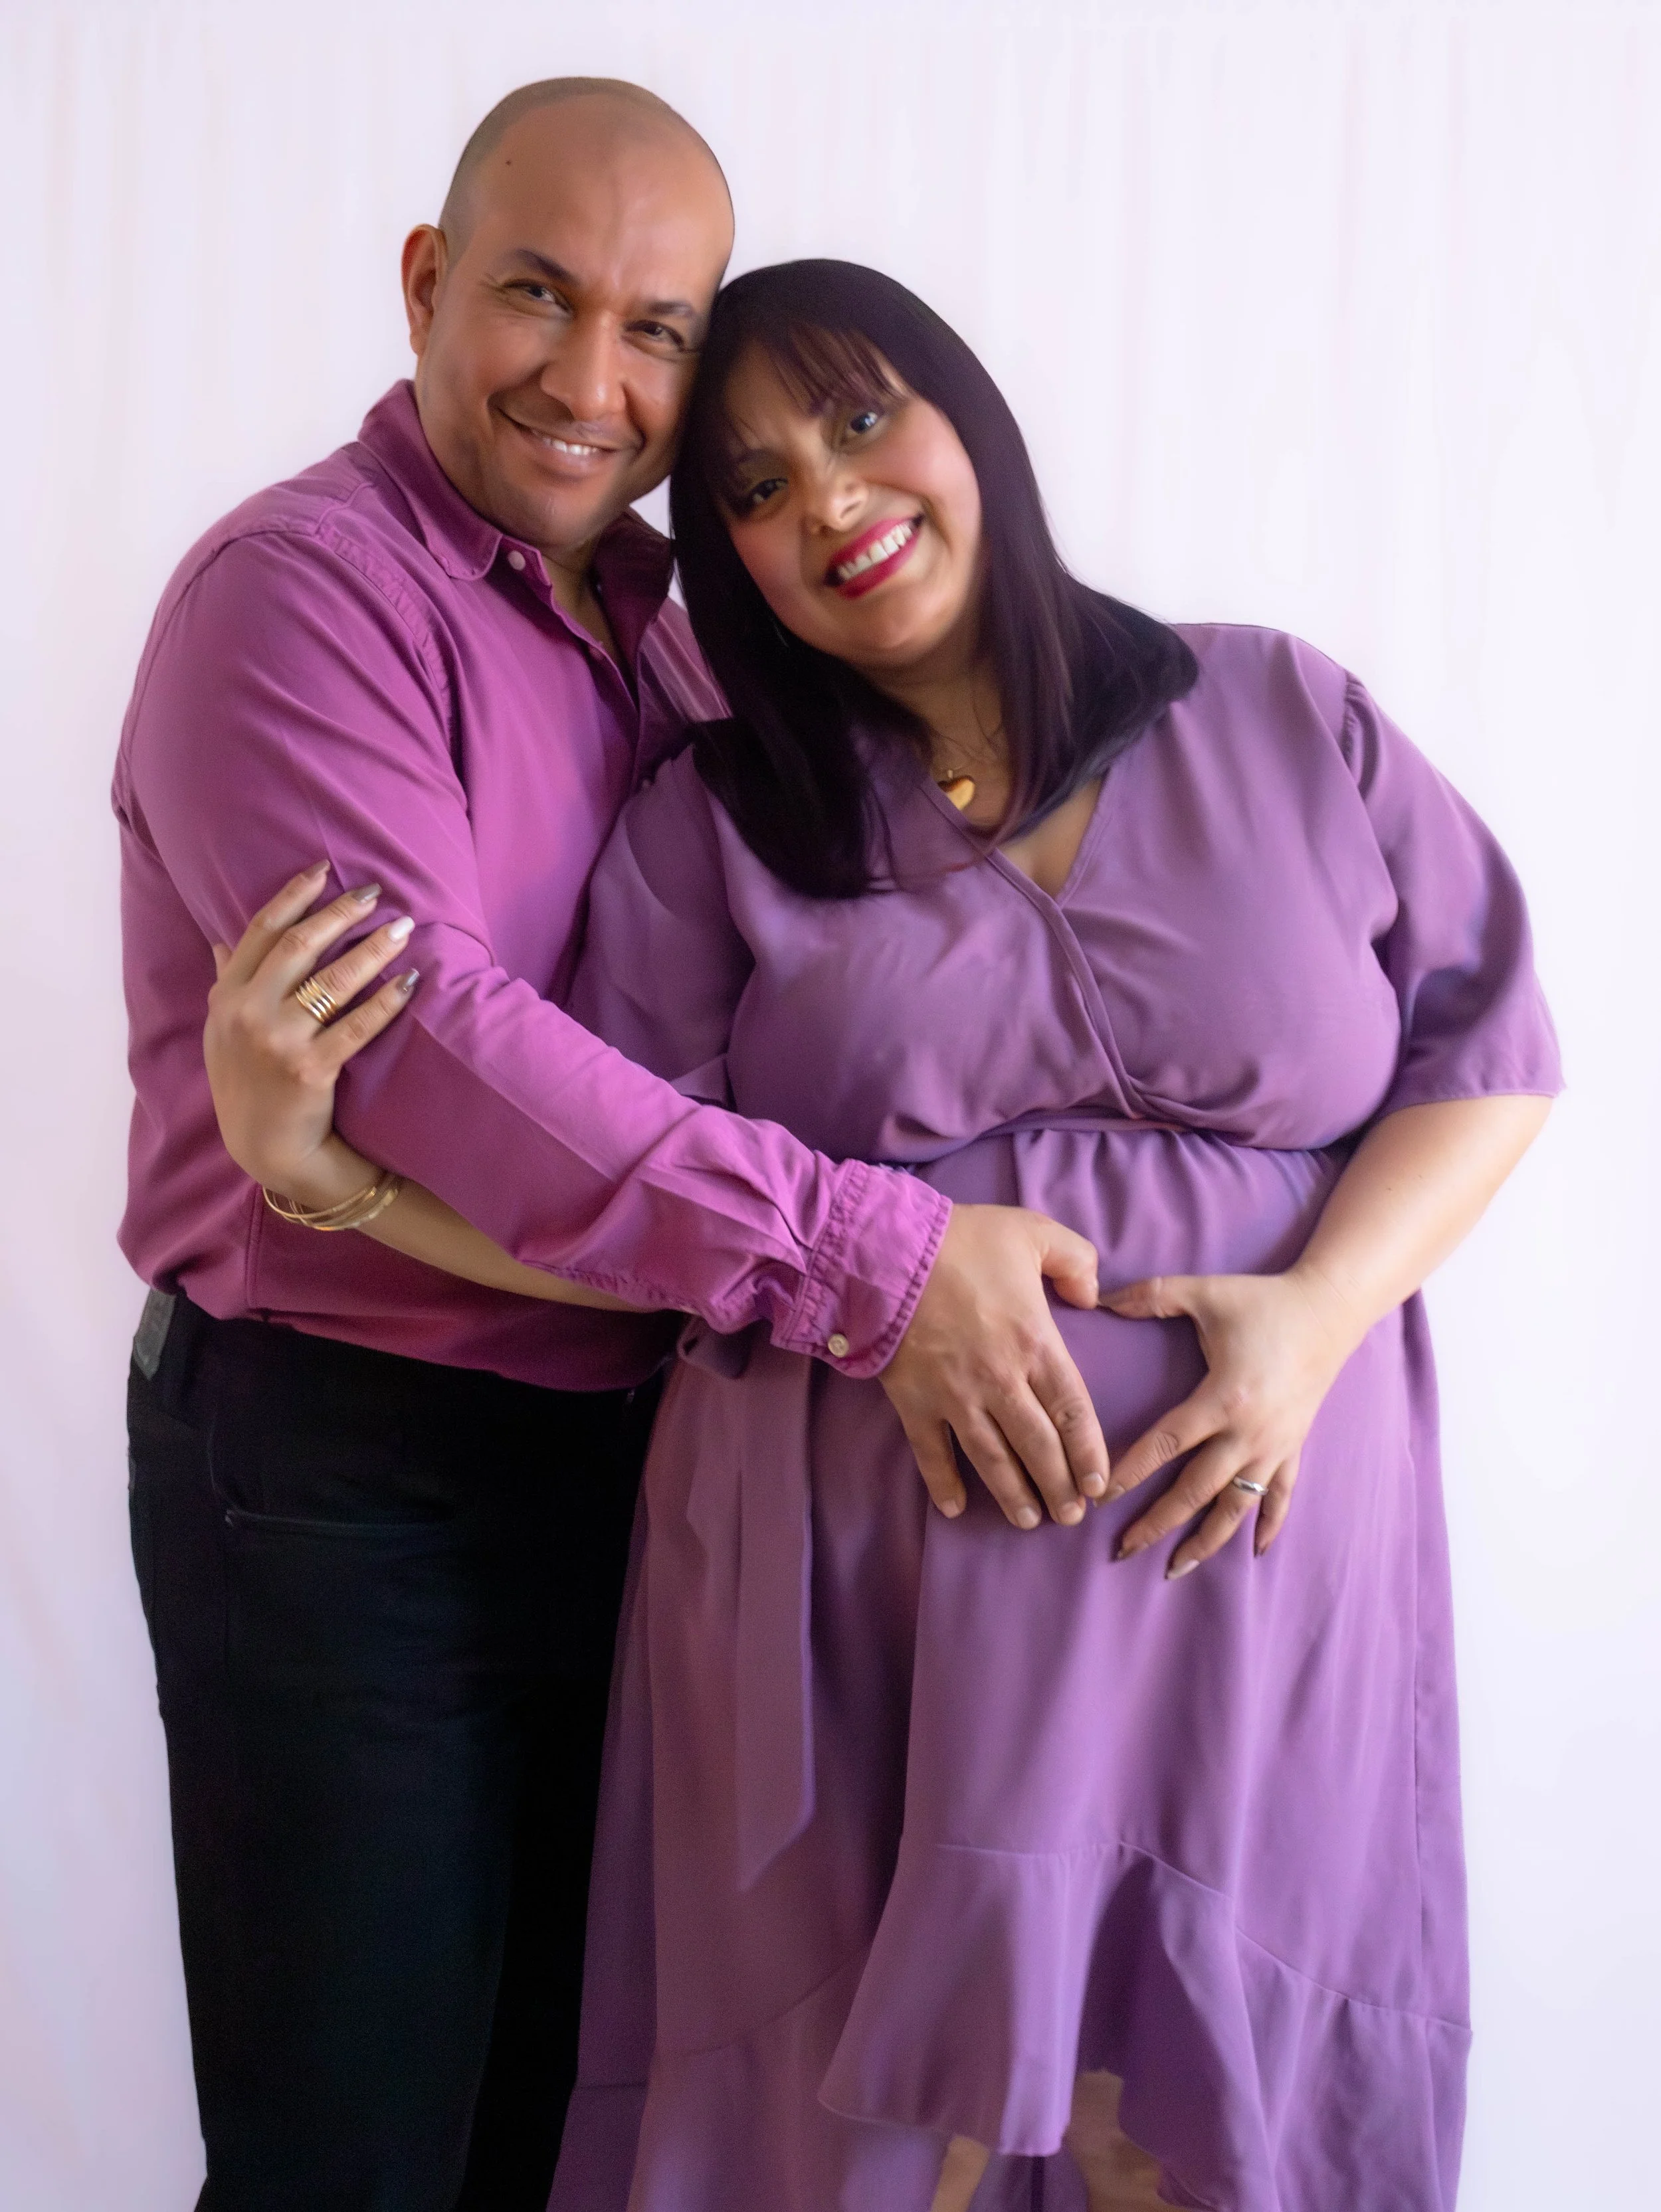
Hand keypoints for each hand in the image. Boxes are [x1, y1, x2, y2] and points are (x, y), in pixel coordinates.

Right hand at [203, 863, 418, 1193]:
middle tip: (374, 893)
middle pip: (300, 946)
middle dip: (340, 914)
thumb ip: (226, 982)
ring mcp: (277, 1041)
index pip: (261, 931)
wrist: (263, 1146)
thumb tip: (221, 939)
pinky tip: (409, 981)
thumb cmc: (247, 1082)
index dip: (294, 896)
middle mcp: (247, 1013)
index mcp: (226, 996)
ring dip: (372, 949)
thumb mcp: (222, 1031)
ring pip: (333, 981)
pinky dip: (387, 1000)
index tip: (324, 870)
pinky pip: (358, 1025)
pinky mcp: (310, 1069)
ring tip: (402, 929)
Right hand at [881, 1204, 1109, 1531]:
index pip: (1074, 1412)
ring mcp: (955, 1397)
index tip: (1098, 1485)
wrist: (884, 1252)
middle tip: (1070, 1516)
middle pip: (1039, 1448)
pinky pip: (931, 1453)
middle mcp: (1001, 1381)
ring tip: (1029, 1521)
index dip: (1089, 1454)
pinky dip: (942, 1484)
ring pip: (992, 1460)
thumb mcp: (1032, 1231)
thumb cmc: (962, 1240)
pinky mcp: (914, 1403)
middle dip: (1058, 1487)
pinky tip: (955, 1509)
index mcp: (1036, 1343)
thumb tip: (1092, 1295)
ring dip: (1013, 1495)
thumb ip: (1075, 1259)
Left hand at [1101, 1268, 1360, 1573]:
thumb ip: (1151, 1295)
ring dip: (1207, 1540)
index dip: (1130, 1472)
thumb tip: (1100, 1298)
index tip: (1099, 1497)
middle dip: (1158, 1523)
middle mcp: (1250, 1432)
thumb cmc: (1263, 1300)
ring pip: (1237, 1505)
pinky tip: (1254, 1552)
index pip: (1166, 1444)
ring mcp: (1276, 1445)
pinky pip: (1281, 1495)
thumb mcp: (1204, 1292)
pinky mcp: (1295, 1446)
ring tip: (1175, 1568)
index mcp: (1223, 1398)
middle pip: (1196, 1490)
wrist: (1330, 1309)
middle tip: (1123, 1551)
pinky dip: (1269, 1525)